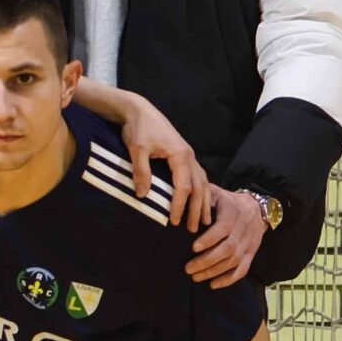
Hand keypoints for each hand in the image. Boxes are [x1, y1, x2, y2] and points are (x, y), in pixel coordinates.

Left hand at [113, 98, 211, 226]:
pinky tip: (201, 201)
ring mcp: (189, 156)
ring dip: (203, 202)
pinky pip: (198, 176)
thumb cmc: (139, 129)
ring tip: (204, 220)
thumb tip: (143, 195)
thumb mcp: (137, 150)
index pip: (184, 186)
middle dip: (196, 210)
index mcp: (180, 156)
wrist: (140, 111)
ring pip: (202, 182)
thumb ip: (141, 172)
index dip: (179, 205)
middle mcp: (189, 156)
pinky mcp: (184, 155)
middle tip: (193, 229)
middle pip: (198, 187)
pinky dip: (201, 191)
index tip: (174, 222)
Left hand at [188, 188, 265, 287]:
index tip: (193, 247)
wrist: (257, 208)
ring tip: (195, 277)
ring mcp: (248, 244)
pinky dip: (228, 279)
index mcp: (233, 214)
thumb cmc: (227, 201)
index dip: (209, 239)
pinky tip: (213, 284)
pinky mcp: (251, 254)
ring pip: (233, 261)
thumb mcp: (216, 193)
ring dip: (214, 272)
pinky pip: (242, 270)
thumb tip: (184, 206)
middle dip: (207, 261)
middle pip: (227, 249)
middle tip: (188, 268)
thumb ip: (202, 198)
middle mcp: (243, 230)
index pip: (222, 229)